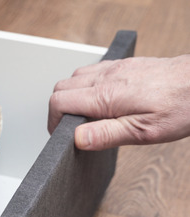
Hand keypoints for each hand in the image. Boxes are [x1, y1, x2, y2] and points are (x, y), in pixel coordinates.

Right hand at [48, 55, 189, 149]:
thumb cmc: (181, 106)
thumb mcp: (144, 132)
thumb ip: (106, 135)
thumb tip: (76, 138)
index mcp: (106, 96)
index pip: (59, 102)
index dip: (53, 122)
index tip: (60, 135)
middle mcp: (107, 77)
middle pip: (61, 87)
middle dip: (59, 109)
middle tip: (70, 127)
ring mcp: (116, 68)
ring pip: (75, 76)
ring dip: (72, 95)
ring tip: (85, 114)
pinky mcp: (126, 64)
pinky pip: (94, 70)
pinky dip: (87, 85)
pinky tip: (101, 98)